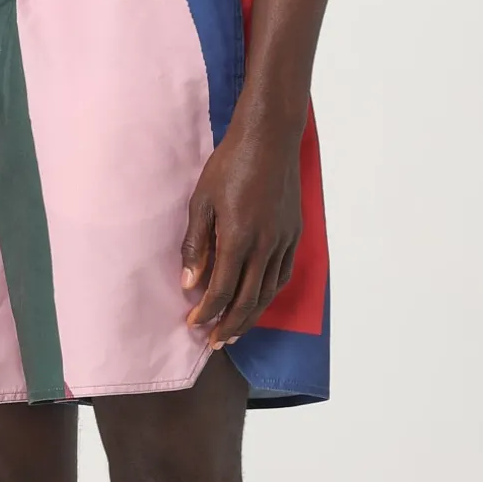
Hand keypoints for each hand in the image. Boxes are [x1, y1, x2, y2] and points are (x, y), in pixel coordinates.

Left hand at [182, 112, 302, 346]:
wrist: (270, 137)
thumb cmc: (230, 165)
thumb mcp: (201, 202)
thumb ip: (196, 245)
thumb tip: (189, 282)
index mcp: (238, 237)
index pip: (222, 290)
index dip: (207, 312)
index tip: (194, 325)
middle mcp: (265, 244)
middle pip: (248, 300)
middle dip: (229, 325)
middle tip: (214, 344)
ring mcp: (283, 240)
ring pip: (268, 291)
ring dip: (251, 316)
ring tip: (234, 332)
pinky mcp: (293, 234)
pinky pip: (282, 275)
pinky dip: (269, 294)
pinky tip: (258, 302)